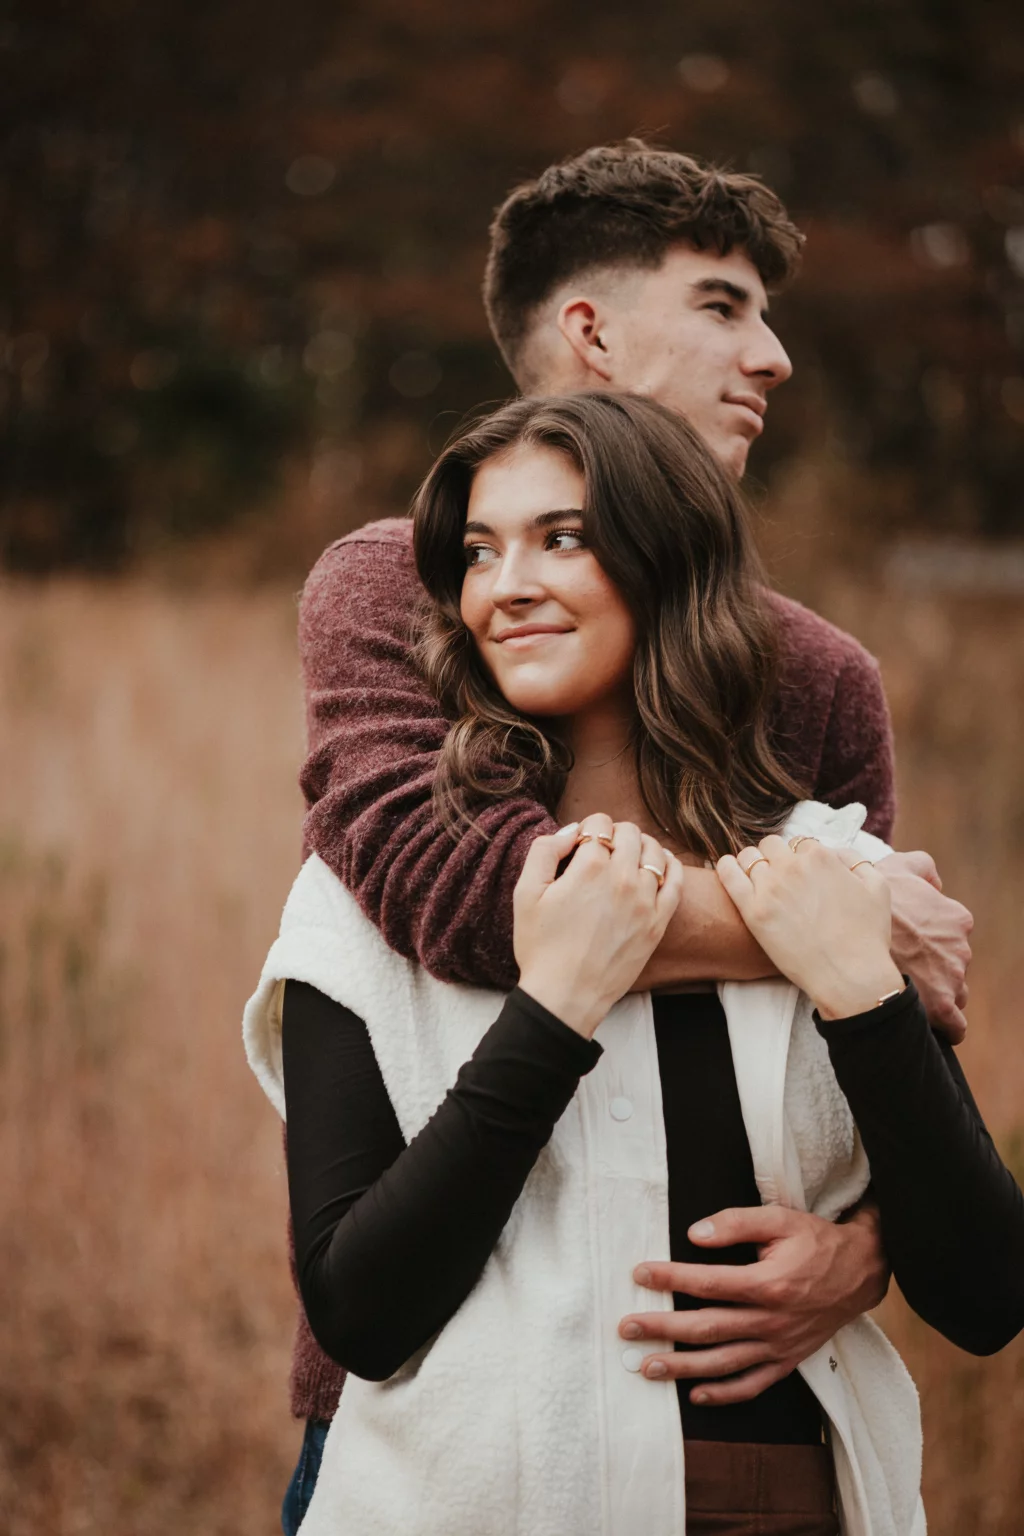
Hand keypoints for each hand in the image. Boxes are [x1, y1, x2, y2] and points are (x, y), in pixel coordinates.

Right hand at [514, 816, 683, 1037]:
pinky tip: (660, 865)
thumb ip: (544, 851)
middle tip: (602, 849)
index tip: (580, 844)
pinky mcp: (658, 922)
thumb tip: (571, 832)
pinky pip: (675, 881)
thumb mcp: (525, 893)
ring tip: (628, 856)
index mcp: (589, 867)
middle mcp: (623, 878)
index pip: (599, 824)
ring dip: (641, 846)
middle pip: (629, 833)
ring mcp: (645, 901)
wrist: (566, 995)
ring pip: (655, 852)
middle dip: (614, 833)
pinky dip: (670, 865)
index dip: (588, 828)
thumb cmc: (541, 947)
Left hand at [619, 1202, 889, 1401]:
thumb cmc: (816, 1241)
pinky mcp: (788, 1360)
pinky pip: (753, 1384)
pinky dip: (724, 1393)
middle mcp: (771, 1320)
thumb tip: (694, 1234)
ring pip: (723, 1362)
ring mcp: (779, 1345)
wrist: (861, 1272)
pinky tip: (696, 1395)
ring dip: (683, 1367)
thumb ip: (736, 1223)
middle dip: (662, 1329)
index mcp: (767, 1284)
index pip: (707, 1283)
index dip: (670, 1277)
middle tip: (626, 1329)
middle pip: (707, 1328)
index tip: (638, 1274)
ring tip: (647, 1368)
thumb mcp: (780, 1219)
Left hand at [717, 836, 903, 1019]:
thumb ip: (855, 860)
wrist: (850, 975)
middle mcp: (792, 866)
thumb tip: (834, 852)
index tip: (802, 875)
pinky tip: (729, 868)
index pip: (801, 843)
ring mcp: (770, 888)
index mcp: (821, 856)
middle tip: (780, 878)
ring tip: (757, 880)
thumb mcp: (878, 887)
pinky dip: (726, 867)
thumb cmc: (867, 936)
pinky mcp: (753, 911)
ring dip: (754, 863)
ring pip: (749, 857)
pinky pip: (728, 875)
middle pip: (772, 846)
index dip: (801, 858)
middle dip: (776, 857)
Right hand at [877, 851, 972, 1043]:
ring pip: (953, 993)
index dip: (930, 944)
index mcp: (954, 918)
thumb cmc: (869, 900)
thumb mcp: (897, 866)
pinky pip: (955, 1026)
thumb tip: (934, 882)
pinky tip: (930, 1022)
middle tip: (902, 968)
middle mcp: (959, 947)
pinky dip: (947, 1027)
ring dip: (935, 994)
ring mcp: (952, 977)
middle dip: (933, 969)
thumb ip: (922, 866)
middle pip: (952, 966)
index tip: (909, 948)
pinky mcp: (942, 1005)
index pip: (953, 937)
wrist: (850, 931)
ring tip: (905, 992)